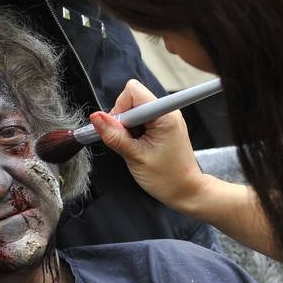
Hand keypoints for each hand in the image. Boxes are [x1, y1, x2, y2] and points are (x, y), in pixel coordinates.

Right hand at [88, 79, 207, 210]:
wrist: (186, 191)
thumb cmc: (167, 178)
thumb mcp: (135, 157)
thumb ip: (115, 136)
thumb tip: (95, 118)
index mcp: (164, 115)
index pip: (133, 91)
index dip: (120, 108)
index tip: (119, 130)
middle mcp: (167, 111)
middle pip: (132, 98)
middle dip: (122, 118)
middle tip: (126, 142)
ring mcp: (166, 118)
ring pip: (134, 109)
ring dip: (128, 126)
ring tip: (135, 147)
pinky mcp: (163, 125)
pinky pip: (141, 119)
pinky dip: (134, 131)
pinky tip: (138, 146)